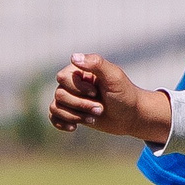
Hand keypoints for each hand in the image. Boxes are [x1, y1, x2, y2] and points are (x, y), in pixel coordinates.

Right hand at [49, 54, 173, 142]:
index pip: (63, 77)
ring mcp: (71, 98)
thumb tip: (73, 57)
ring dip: (76, 115)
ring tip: (94, 118)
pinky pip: (53, 116)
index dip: (78, 88)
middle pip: (60, 94)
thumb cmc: (125, 94)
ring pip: (56, 107)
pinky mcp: (71, 112)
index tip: (96, 93)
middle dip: (80, 104)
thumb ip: (96, 63)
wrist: (131, 116)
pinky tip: (74, 128)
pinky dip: (61, 123)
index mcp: (81, 70)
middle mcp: (73, 83)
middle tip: (100, 109)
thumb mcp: (114, 77)